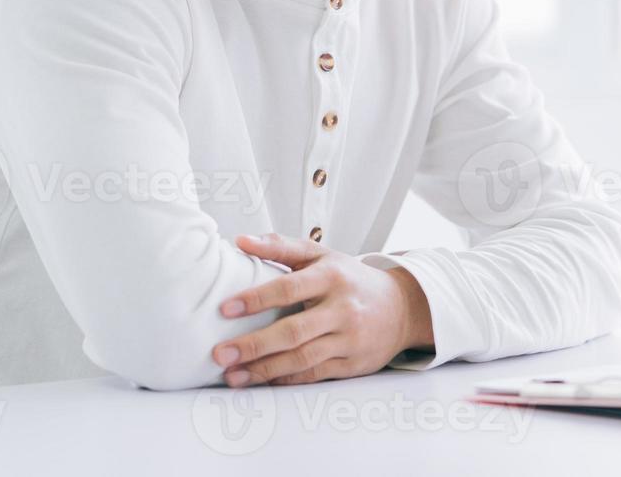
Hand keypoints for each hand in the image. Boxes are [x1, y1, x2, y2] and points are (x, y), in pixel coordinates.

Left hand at [212, 233, 433, 386]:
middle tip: (219, 354)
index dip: (256, 299)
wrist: (402, 308)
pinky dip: (285, 379)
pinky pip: (314, 374)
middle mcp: (343, 309)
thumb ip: (281, 247)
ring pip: (302, 358)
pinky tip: (261, 380)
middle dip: (253, 345)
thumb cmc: (351, 279)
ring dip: (263, 369)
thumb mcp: (323, 256)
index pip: (290, 288)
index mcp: (332, 277)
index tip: (225, 309)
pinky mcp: (352, 364)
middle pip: (293, 331)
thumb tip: (240, 241)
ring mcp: (350, 339)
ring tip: (231, 375)